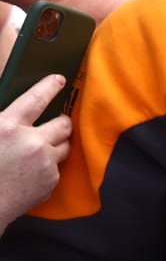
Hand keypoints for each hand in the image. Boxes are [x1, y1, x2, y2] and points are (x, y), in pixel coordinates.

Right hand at [0, 74, 70, 229]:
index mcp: (7, 126)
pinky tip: (34, 170)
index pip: (36, 98)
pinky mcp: (51, 181)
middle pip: (63, 124)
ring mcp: (45, 163)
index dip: (49, 86)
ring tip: (45, 146)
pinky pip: (57, 168)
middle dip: (61, 121)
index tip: (59, 79)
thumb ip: (3, 119)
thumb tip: (12, 114)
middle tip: (57, 121)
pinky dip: (49, 166)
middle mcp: (32, 142)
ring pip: (65, 146)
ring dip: (58, 144)